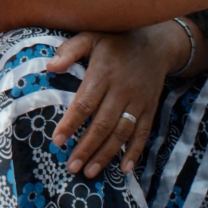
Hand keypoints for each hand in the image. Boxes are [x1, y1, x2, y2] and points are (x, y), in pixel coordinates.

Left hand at [48, 26, 178, 177]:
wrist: (156, 43)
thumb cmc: (115, 41)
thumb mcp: (91, 36)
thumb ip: (70, 50)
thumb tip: (50, 67)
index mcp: (103, 73)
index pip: (85, 103)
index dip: (71, 123)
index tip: (57, 141)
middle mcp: (122, 90)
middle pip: (103, 123)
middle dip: (87, 147)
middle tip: (72, 166)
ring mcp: (138, 101)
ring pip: (122, 132)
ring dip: (106, 154)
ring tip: (90, 172)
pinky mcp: (150, 108)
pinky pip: (143, 132)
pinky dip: (135, 151)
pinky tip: (125, 169)